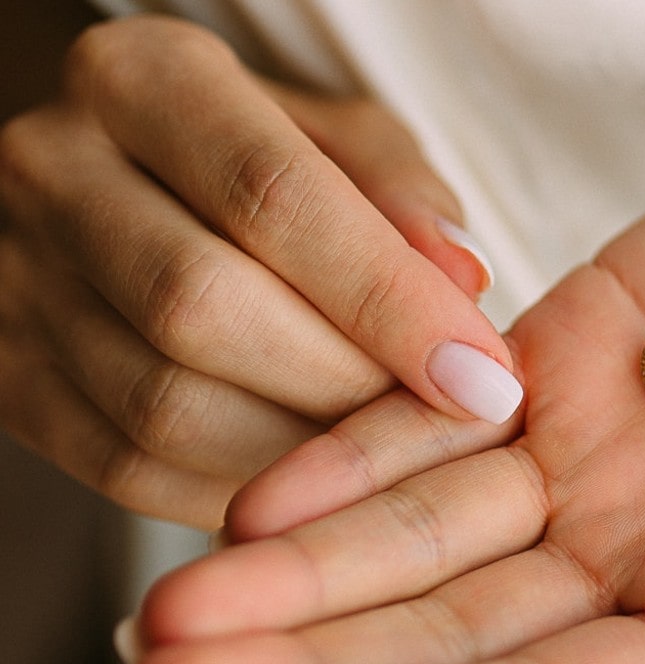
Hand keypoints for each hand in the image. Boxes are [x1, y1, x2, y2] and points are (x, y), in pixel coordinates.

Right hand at [0, 16, 514, 528]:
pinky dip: (240, 489)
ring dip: (302, 453)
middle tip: (447, 427)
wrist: (130, 193)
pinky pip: (126, 467)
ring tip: (394, 458)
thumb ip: (403, 197)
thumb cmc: (268, 165)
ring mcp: (16, 281)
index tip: (484, 378)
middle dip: (347, 385)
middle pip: (203, 306)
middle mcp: (54, 170)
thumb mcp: (344, 141)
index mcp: (144, 82)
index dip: (388, 300)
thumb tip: (461, 283)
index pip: (271, 196)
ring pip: (162, 403)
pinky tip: (318, 482)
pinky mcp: (10, 379)